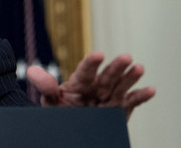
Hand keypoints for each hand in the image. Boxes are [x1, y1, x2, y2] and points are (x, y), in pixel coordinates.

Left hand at [26, 52, 155, 119]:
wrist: (71, 126)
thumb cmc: (60, 111)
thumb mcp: (50, 100)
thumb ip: (44, 86)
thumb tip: (30, 71)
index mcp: (79, 82)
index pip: (85, 71)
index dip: (91, 63)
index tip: (98, 55)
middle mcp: (96, 87)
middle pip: (106, 76)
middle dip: (116, 67)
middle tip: (126, 57)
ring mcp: (108, 97)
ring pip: (120, 86)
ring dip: (130, 77)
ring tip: (139, 67)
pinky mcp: (119, 109)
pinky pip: (131, 103)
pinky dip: (140, 97)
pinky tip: (150, 89)